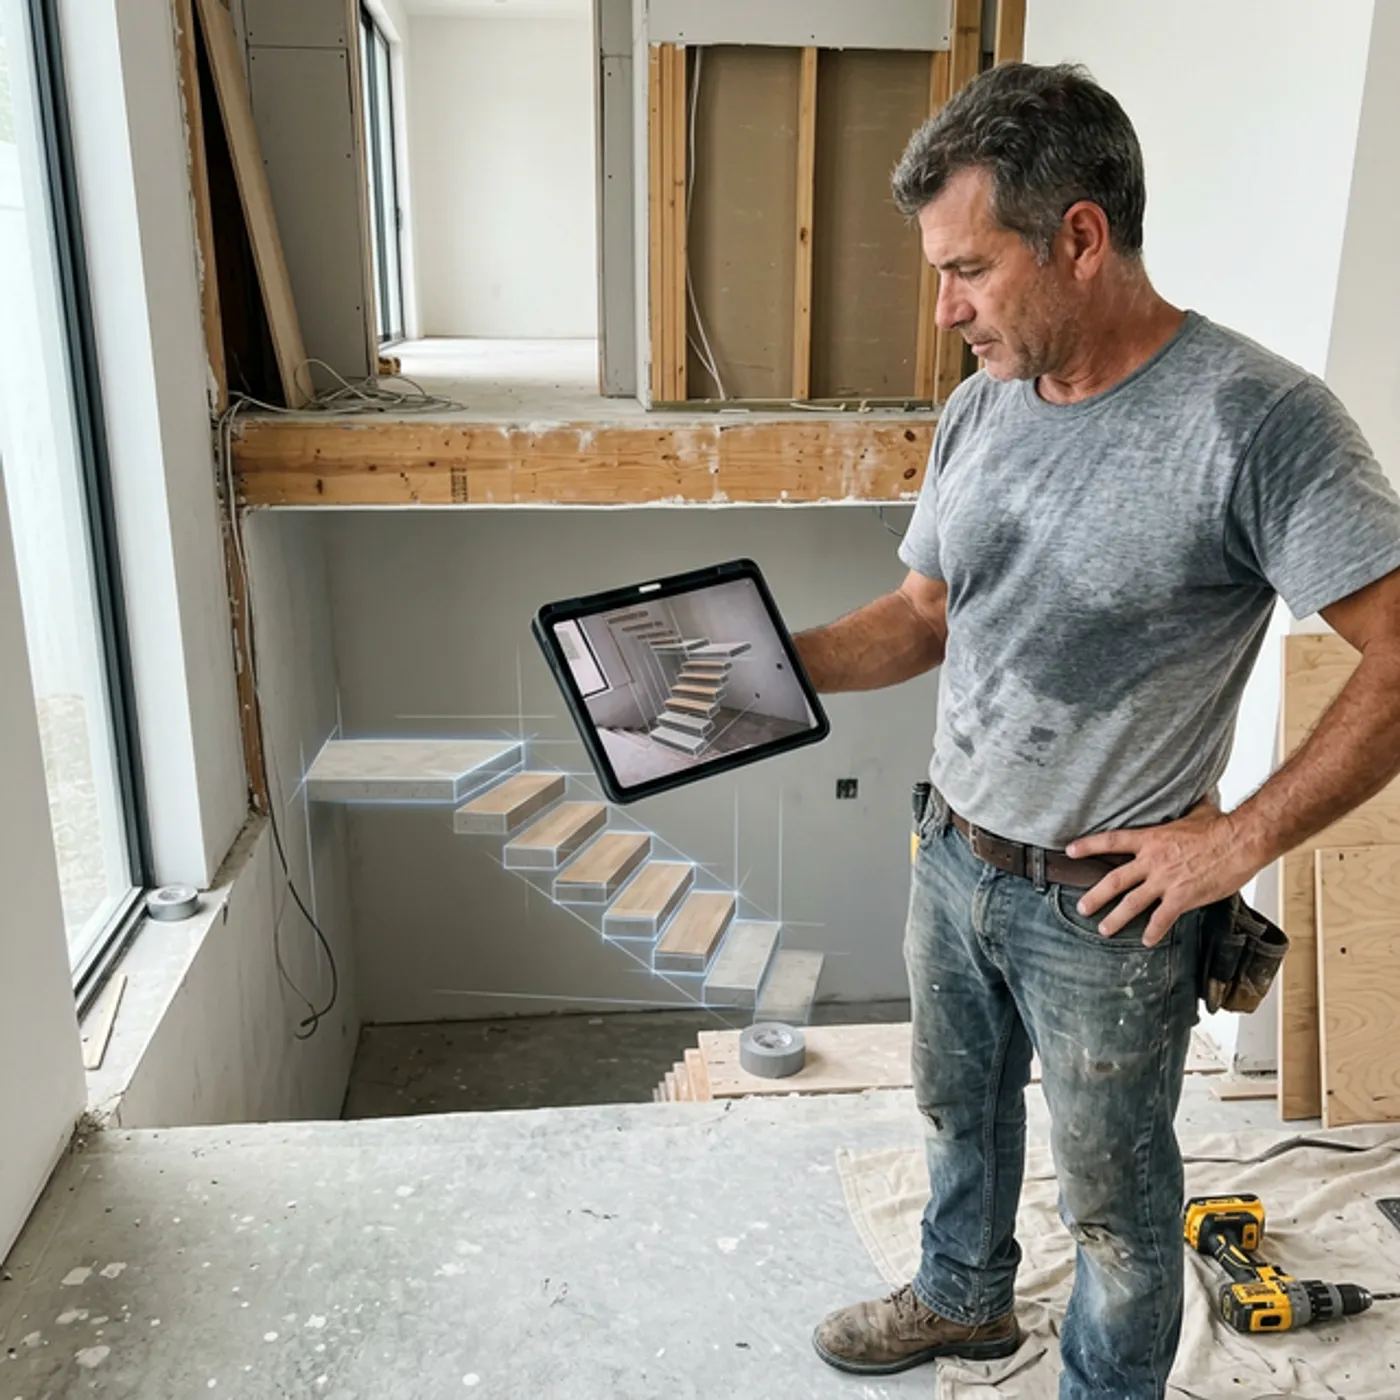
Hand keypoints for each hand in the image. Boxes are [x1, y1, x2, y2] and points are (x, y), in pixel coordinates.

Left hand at [1065, 801, 1264, 946]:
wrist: (1241, 842)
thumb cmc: (1221, 827)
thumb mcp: (1195, 811)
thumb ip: (1184, 808)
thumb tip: (1190, 794)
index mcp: (1151, 839)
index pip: (1112, 841)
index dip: (1088, 845)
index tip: (1070, 851)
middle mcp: (1152, 861)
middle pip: (1115, 880)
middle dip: (1095, 895)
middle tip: (1082, 907)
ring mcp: (1165, 881)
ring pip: (1132, 903)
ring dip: (1115, 918)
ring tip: (1103, 929)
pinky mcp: (1182, 897)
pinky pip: (1162, 919)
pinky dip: (1153, 932)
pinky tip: (1146, 941)